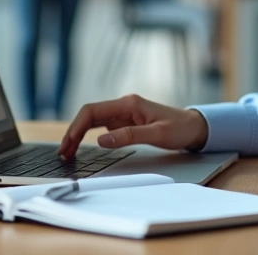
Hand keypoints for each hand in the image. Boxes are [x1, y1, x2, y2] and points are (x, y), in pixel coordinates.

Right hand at [58, 94, 208, 159]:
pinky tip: (82, 148)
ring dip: (78, 135)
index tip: (68, 143)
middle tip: (63, 153)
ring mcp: (123, 114)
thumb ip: (129, 136)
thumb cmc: (180, 128)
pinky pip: (102, 128)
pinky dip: (89, 137)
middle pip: (89, 115)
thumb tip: (100, 140)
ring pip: (93, 122)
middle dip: (72, 132)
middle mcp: (123, 106)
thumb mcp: (157, 134)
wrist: (195, 127)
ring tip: (68, 153)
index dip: (76, 127)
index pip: (92, 111)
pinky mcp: (125, 123)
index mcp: (128, 104)